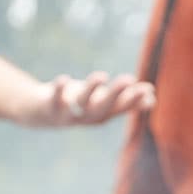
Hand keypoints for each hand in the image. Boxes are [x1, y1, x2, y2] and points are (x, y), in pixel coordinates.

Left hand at [31, 71, 155, 126]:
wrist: (40, 114)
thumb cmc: (76, 105)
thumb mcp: (102, 102)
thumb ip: (125, 101)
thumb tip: (152, 97)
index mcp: (101, 115)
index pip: (120, 108)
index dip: (133, 101)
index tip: (148, 90)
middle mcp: (86, 117)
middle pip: (103, 108)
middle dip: (116, 94)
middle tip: (129, 79)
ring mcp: (68, 114)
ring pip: (81, 104)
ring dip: (91, 90)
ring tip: (101, 75)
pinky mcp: (49, 108)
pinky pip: (54, 100)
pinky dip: (58, 91)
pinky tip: (64, 79)